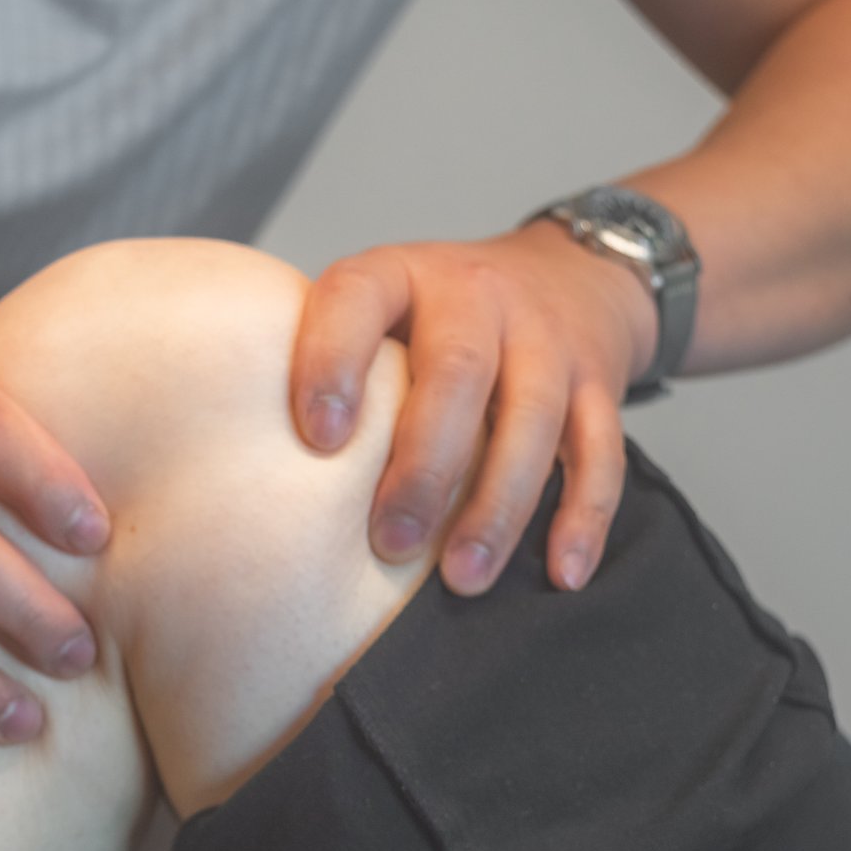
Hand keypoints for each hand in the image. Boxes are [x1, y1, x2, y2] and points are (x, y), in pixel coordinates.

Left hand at [288, 221, 657, 594]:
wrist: (571, 272)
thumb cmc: (438, 316)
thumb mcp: (380, 307)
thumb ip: (330, 365)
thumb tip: (249, 480)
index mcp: (401, 276)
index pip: (357, 300)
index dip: (333, 362)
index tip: (316, 438)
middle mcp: (477, 297)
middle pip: (457, 374)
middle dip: (423, 467)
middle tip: (389, 543)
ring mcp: (546, 338)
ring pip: (532, 421)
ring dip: (497, 507)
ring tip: (462, 578)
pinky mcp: (600, 382)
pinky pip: (601, 452)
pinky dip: (583, 517)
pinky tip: (562, 574)